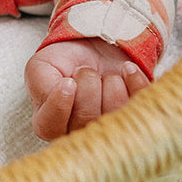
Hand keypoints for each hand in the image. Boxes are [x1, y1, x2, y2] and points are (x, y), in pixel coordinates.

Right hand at [25, 37, 148, 141]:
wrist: (93, 48)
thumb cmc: (64, 62)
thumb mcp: (41, 67)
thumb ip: (41, 84)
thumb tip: (64, 91)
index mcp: (50, 125)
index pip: (50, 127)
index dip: (59, 103)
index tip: (67, 81)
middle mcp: (80, 133)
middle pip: (85, 119)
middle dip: (87, 84)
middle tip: (85, 71)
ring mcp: (111, 128)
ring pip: (114, 113)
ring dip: (110, 83)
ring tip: (104, 75)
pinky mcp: (136, 115)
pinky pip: (141, 103)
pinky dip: (134, 79)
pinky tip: (126, 69)